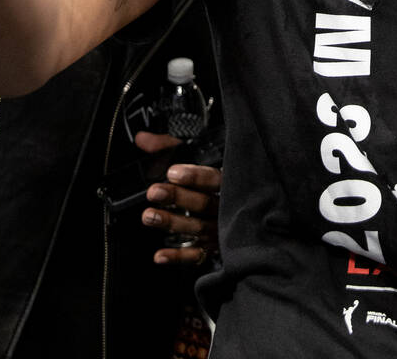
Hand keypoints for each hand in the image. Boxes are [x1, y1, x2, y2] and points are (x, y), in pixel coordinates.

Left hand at [136, 130, 220, 265]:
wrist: (254, 208)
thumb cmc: (217, 176)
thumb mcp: (199, 154)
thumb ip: (171, 146)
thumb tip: (142, 139)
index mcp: (231, 180)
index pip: (215, 179)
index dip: (195, 176)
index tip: (172, 172)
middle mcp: (230, 206)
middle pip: (204, 203)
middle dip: (178, 197)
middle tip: (154, 192)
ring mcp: (224, 229)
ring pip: (198, 227)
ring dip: (172, 223)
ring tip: (149, 216)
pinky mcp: (217, 247)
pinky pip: (198, 256)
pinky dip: (179, 257)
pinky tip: (159, 255)